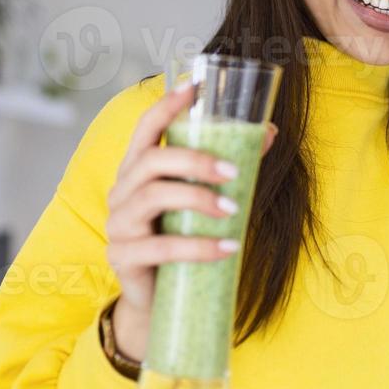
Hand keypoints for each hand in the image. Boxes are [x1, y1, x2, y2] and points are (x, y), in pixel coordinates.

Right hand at [102, 81, 277, 361]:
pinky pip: (160, 248)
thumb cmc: (182, 240)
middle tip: (234, 171)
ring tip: (233, 209)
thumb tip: (269, 131)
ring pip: (152, 198)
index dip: (166, 106)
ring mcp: (118, 225)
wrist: (161, 301)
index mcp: (138, 172)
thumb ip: (230, 167)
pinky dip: (199, 246)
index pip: (146, 130)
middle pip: (151, 161)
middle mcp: (121, 192)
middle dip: (195, 161)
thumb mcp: (204, 201)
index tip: (194, 87)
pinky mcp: (123, 259)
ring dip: (198, 199)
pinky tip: (228, 248)